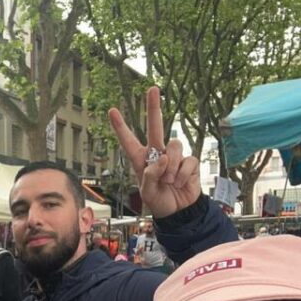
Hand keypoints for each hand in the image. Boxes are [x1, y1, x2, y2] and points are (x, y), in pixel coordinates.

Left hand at [108, 86, 200, 218]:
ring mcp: (174, 156)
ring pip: (174, 146)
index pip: (129, 142)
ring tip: (169, 182)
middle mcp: (157, 154)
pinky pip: (187, 161)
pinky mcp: (189, 162)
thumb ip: (150, 175)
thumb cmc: (159, 201)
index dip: (120, 127)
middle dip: (154, 107)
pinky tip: (180, 184)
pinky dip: (183, 175)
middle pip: (156, 127)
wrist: (179, 211)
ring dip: (172, 167)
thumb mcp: (147, 193)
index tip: (112, 111)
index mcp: (141, 160)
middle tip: (152, 88)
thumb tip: (162, 157)